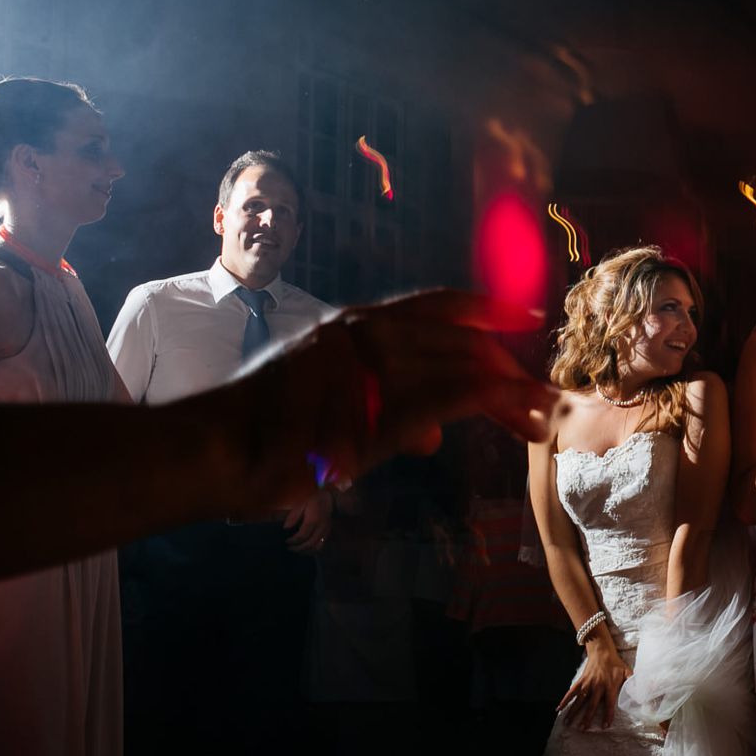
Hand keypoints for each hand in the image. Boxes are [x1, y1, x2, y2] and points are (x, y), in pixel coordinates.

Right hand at [236, 289, 558, 508]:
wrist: (213, 449)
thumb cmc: (263, 433)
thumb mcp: (331, 413)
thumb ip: (385, 415)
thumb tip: (432, 435)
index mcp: (353, 327)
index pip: (433, 305)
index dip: (484, 310)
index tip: (525, 317)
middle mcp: (363, 334)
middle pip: (457, 340)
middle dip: (505, 366)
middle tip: (543, 394)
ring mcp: (365, 366)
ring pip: (458, 365)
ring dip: (506, 391)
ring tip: (539, 416)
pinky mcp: (367, 404)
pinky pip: (441, 395)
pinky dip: (483, 402)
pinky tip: (511, 412)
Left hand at [283, 489, 332, 553]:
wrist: (330, 501)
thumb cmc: (313, 502)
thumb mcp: (301, 505)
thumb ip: (293, 516)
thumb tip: (285, 528)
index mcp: (313, 520)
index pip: (302, 535)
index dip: (293, 541)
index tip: (286, 541)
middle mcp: (320, 529)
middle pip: (309, 544)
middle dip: (297, 548)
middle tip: (289, 548)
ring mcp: (325, 533)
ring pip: (316, 548)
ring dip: (305, 552)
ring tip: (296, 551)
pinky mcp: (327, 535)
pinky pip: (320, 547)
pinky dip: (311, 551)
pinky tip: (304, 550)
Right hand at [558, 644, 631, 729]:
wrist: (602, 651)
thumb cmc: (616, 664)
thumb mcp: (627, 672)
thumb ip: (634, 683)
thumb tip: (643, 692)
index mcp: (610, 685)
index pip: (609, 703)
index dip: (608, 714)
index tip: (605, 726)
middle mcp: (597, 686)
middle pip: (591, 704)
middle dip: (587, 717)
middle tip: (583, 729)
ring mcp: (587, 683)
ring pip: (579, 700)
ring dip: (573, 711)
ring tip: (568, 723)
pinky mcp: (580, 680)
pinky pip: (571, 692)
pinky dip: (565, 700)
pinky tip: (559, 709)